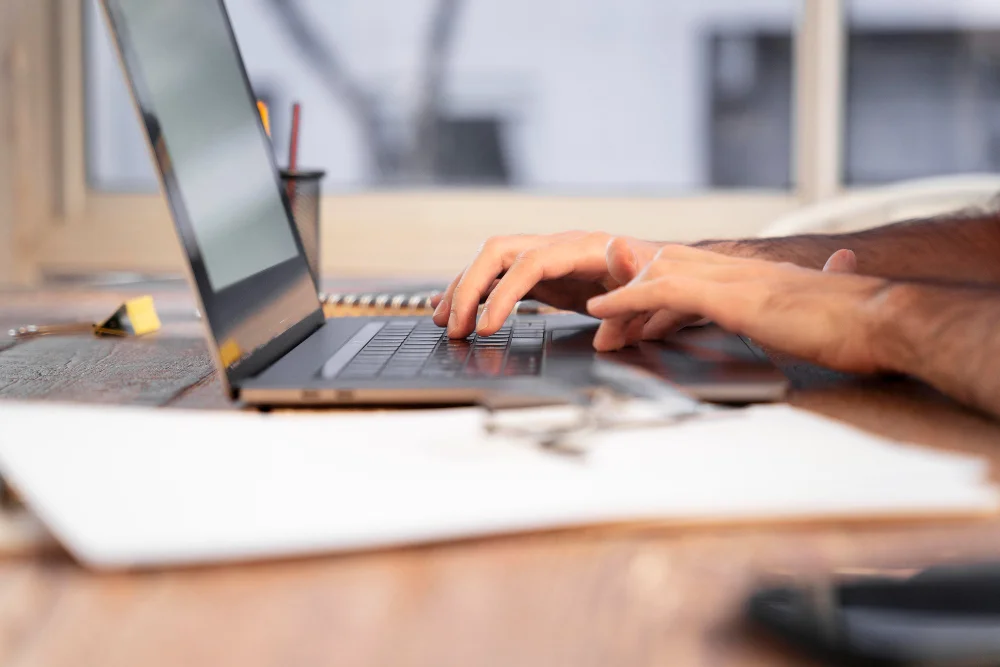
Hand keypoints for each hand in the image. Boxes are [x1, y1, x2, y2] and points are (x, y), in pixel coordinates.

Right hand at [430, 232, 661, 337]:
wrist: (660, 272)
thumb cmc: (656, 280)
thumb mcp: (653, 280)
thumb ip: (634, 272)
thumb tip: (618, 251)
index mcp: (581, 248)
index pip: (528, 264)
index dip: (503, 294)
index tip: (486, 327)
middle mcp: (556, 246)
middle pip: (496, 253)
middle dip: (469, 289)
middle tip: (455, 328)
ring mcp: (544, 257)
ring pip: (490, 262)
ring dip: (464, 290)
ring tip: (446, 324)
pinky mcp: (540, 274)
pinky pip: (497, 277)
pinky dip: (473, 291)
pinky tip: (450, 305)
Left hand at [602, 245, 861, 348]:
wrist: (881, 321)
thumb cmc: (856, 324)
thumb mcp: (817, 310)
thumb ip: (813, 290)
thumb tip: (837, 269)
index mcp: (756, 275)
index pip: (694, 274)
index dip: (659, 291)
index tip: (637, 317)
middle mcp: (739, 270)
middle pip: (668, 268)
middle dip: (631, 293)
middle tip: (604, 321)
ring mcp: (732, 278)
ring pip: (659, 273)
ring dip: (623, 301)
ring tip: (597, 326)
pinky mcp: (730, 295)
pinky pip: (664, 289)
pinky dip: (629, 299)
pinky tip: (605, 313)